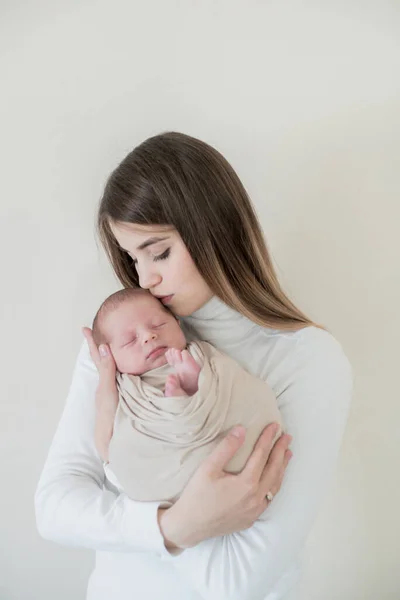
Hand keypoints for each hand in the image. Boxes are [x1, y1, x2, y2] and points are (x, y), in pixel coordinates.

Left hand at [82, 327, 118, 461]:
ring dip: (111, 358)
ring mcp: (115, 395)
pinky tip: (126, 372)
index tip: (85, 329)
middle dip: (101, 348)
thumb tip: (103, 346)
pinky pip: (123, 381)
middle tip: (96, 332)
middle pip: (104, 362)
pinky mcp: (125, 403)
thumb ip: (107, 371)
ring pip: (113, 371)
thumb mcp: (108, 392)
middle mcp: (108, 387)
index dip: (93, 344)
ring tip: (109, 346)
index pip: (99, 358)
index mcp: (104, 382)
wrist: (113, 445)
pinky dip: (122, 372)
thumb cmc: (109, 419)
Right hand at [158, 423, 291, 549]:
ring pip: (274, 486)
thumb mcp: (208, 468)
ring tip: (288, 454)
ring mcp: (255, 511)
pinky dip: (275, 485)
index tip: (274, 425)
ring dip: (282, 468)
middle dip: (281, 451)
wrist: (189, 527)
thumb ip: (226, 448)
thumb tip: (242, 430)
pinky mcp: (251, 519)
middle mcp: (255, 498)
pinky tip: (274, 479)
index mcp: (246, 484)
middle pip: (273, 470)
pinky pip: (269, 499)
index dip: (268, 439)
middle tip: (287, 437)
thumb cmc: (197, 496)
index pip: (261, 455)